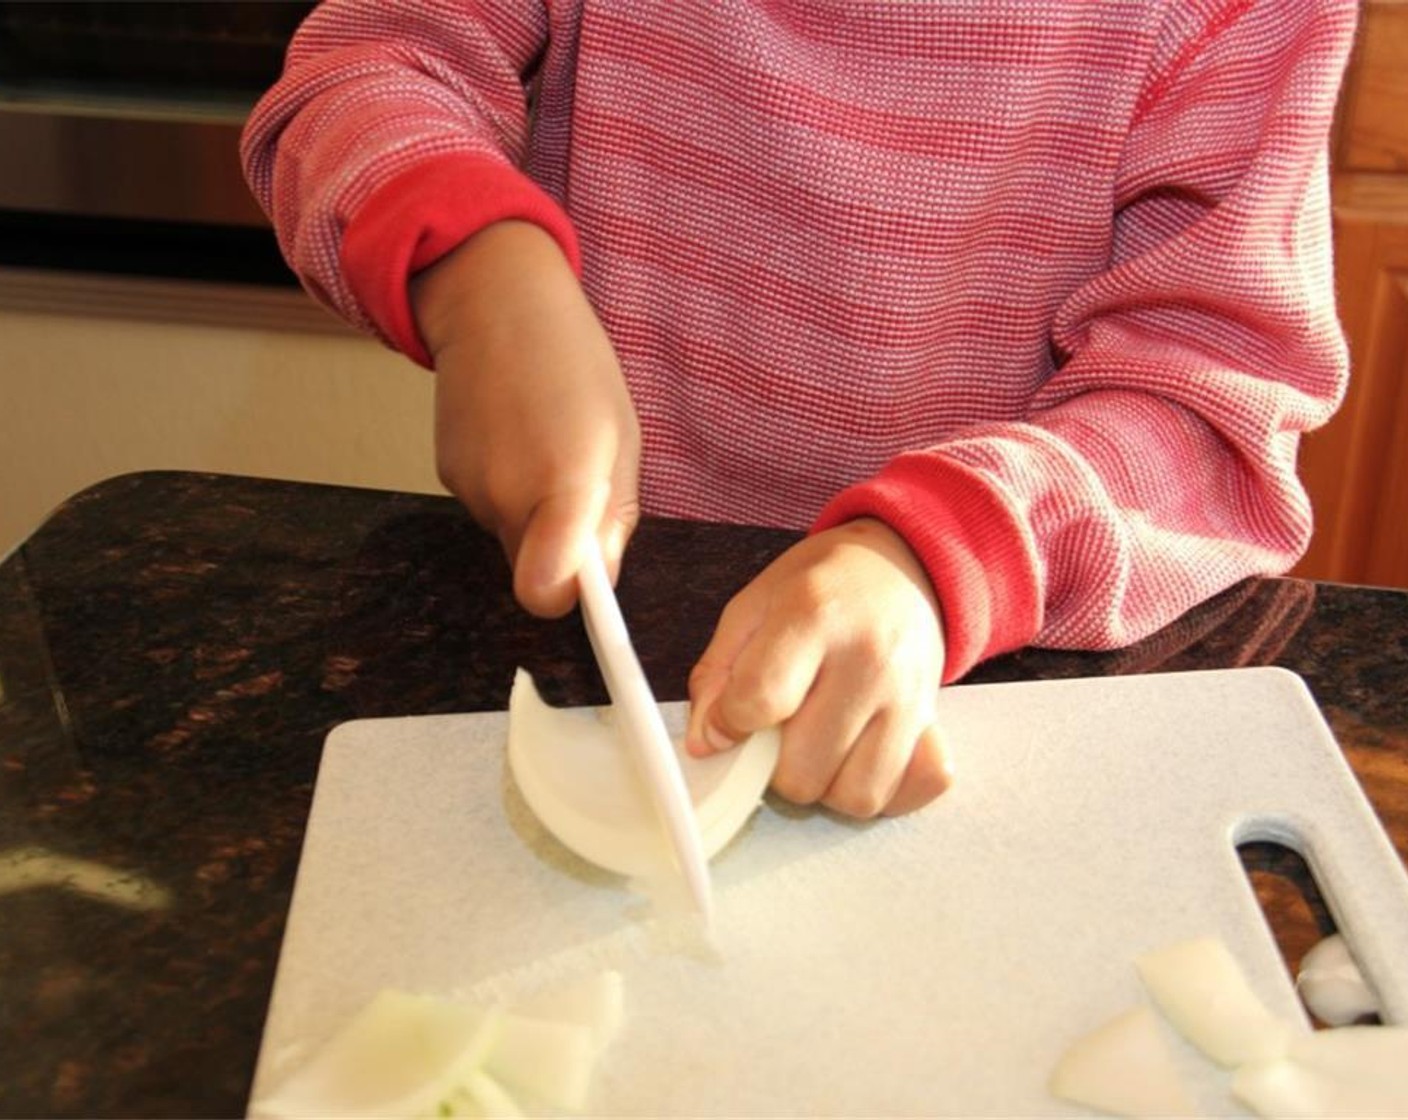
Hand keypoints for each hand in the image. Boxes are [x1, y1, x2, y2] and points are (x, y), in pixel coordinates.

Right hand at [412, 221, 640, 616]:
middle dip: (562, 549)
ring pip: (512, 539)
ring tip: (546, 445)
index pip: (547, 591)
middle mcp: (508, 493)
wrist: (495, 303)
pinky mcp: (446, 475)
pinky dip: (507, 488)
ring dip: (535, 512)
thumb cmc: (573, 364)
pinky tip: (517, 436)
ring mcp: (469, 487)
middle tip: (581, 486)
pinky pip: (490, 509)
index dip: (567, 601)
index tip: (587, 590)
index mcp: (565, 483)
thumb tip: (600, 581)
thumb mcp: (623, 436)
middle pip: (535, 570)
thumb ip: (614, 517)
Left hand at [685, 519, 951, 817]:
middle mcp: (868, 659)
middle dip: (777, 764)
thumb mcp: (752, 608)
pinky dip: (883, 790)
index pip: (759, 702)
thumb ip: (718, 674)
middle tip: (780, 730)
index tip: (729, 719)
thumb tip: (707, 743)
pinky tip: (861, 757)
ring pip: (856, 796)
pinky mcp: (937, 724)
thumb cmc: (818, 590)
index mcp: (813, 615)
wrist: (899, 568)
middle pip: (803, 770)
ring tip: (820, 746)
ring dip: (827, 785)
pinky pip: (912, 791)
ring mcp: (910, 696)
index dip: (729, 725)